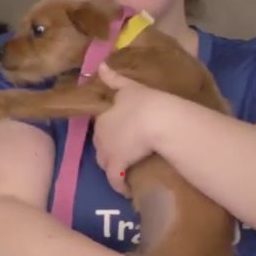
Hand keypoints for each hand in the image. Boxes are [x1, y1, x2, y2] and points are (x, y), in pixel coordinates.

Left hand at [93, 62, 161, 195]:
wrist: (155, 119)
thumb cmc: (146, 102)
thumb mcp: (130, 87)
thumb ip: (114, 78)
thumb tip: (101, 65)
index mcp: (103, 116)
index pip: (101, 128)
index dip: (110, 132)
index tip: (119, 135)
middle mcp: (100, 135)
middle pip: (101, 146)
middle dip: (109, 150)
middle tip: (124, 153)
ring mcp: (107, 151)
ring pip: (105, 163)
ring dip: (113, 167)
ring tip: (126, 169)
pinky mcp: (117, 165)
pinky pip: (115, 180)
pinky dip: (120, 186)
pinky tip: (127, 191)